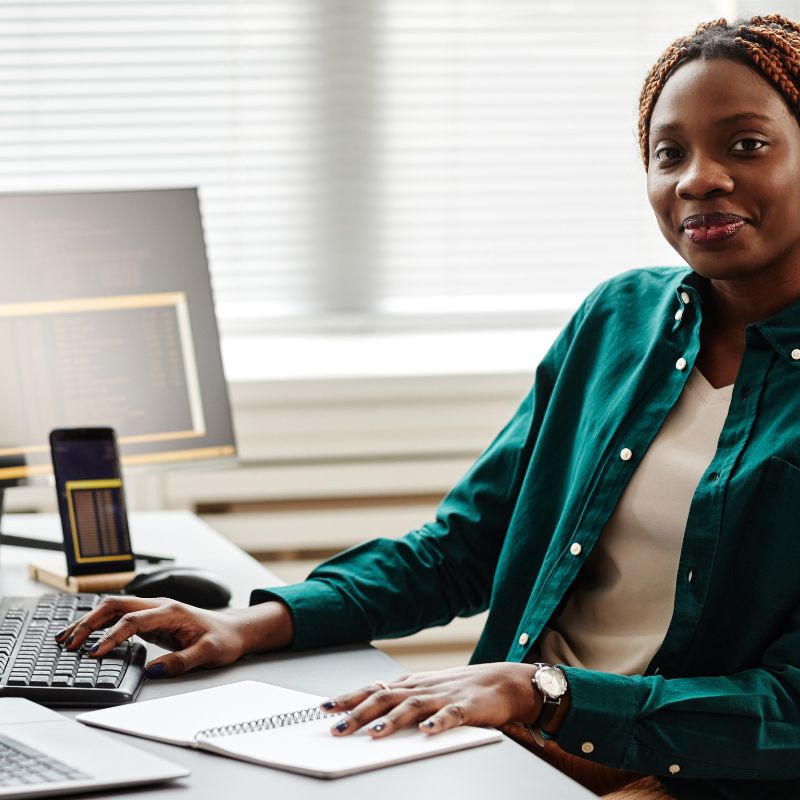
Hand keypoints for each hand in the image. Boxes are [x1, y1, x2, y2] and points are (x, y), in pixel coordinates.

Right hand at [54, 597, 293, 676]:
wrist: (235, 630)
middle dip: (89, 622)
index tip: (95, 653)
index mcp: (172, 611)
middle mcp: (159, 606)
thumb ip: (182, 661)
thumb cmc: (224, 639)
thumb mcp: (208, 653)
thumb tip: (154, 670)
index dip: (112, 636)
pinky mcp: (151, 618)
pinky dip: (100, 623)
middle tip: (68, 642)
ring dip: (90, 620)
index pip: (133, 619)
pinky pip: (120, 616)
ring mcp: (154, 610)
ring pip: (115, 607)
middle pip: (116, 605)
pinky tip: (86, 635)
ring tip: (67, 638)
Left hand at [322, 663, 542, 738]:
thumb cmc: (461, 690)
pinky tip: (428, 731)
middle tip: (336, 729)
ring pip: (413, 706)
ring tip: (373, 733)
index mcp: (410, 685)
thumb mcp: (426, 692)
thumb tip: (365, 719)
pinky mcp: (467, 707)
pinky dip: (438, 722)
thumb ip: (400, 703)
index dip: (348, 698)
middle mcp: (422, 687)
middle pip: (385, 697)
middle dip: (358, 713)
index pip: (373, 689)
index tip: (324, 708)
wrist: (504, 681)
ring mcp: (444, 696)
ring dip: (391, 719)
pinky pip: (451, 715)